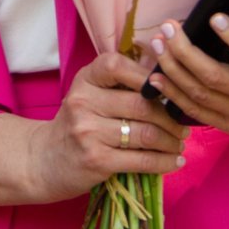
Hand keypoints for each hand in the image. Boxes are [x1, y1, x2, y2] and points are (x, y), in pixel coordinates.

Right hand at [22, 51, 188, 203]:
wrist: (44, 161)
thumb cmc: (78, 125)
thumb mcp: (89, 96)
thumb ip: (120, 85)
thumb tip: (168, 80)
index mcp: (84, 80)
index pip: (117, 66)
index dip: (148, 75)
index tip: (169, 89)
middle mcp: (83, 102)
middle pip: (141, 104)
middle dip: (171, 116)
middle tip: (184, 125)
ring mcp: (88, 132)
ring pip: (146, 133)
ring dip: (172, 141)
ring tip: (180, 143)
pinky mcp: (97, 160)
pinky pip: (142, 160)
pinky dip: (165, 162)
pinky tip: (174, 161)